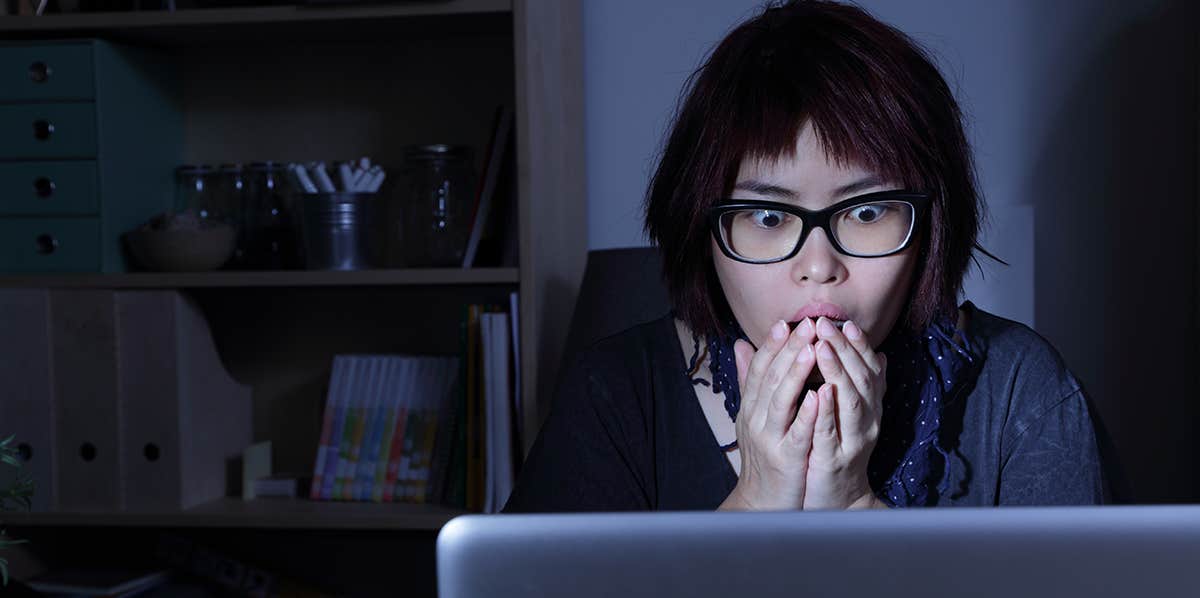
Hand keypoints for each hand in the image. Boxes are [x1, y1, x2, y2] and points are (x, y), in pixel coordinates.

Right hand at [720, 318, 819, 510]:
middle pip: (771, 378)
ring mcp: (769, 438)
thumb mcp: (753, 416)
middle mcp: (755, 419)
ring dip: (795, 372)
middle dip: (788, 349)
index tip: (785, 322)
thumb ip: (750, 381)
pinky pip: (797, 432)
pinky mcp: (786, 458)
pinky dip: (806, 413)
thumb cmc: (764, 456)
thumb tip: (740, 344)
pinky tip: (817, 395)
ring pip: (781, 400)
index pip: (759, 369)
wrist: (762, 502)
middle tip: (805, 324)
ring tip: (811, 348)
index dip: (771, 345)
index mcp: (751, 407)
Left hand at [802, 317, 887, 509]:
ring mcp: (853, 441)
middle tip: (825, 324)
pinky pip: (831, 432)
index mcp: (868, 408)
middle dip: (843, 349)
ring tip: (820, 348)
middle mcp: (867, 421)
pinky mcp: (835, 460)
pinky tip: (818, 393)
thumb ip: (858, 385)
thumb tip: (878, 354)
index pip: (868, 369)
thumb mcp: (849, 416)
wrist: (838, 499)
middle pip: (861, 379)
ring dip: (837, 372)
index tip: (845, 323)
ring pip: (850, 402)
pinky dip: (826, 412)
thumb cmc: (839, 450)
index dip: (859, 346)